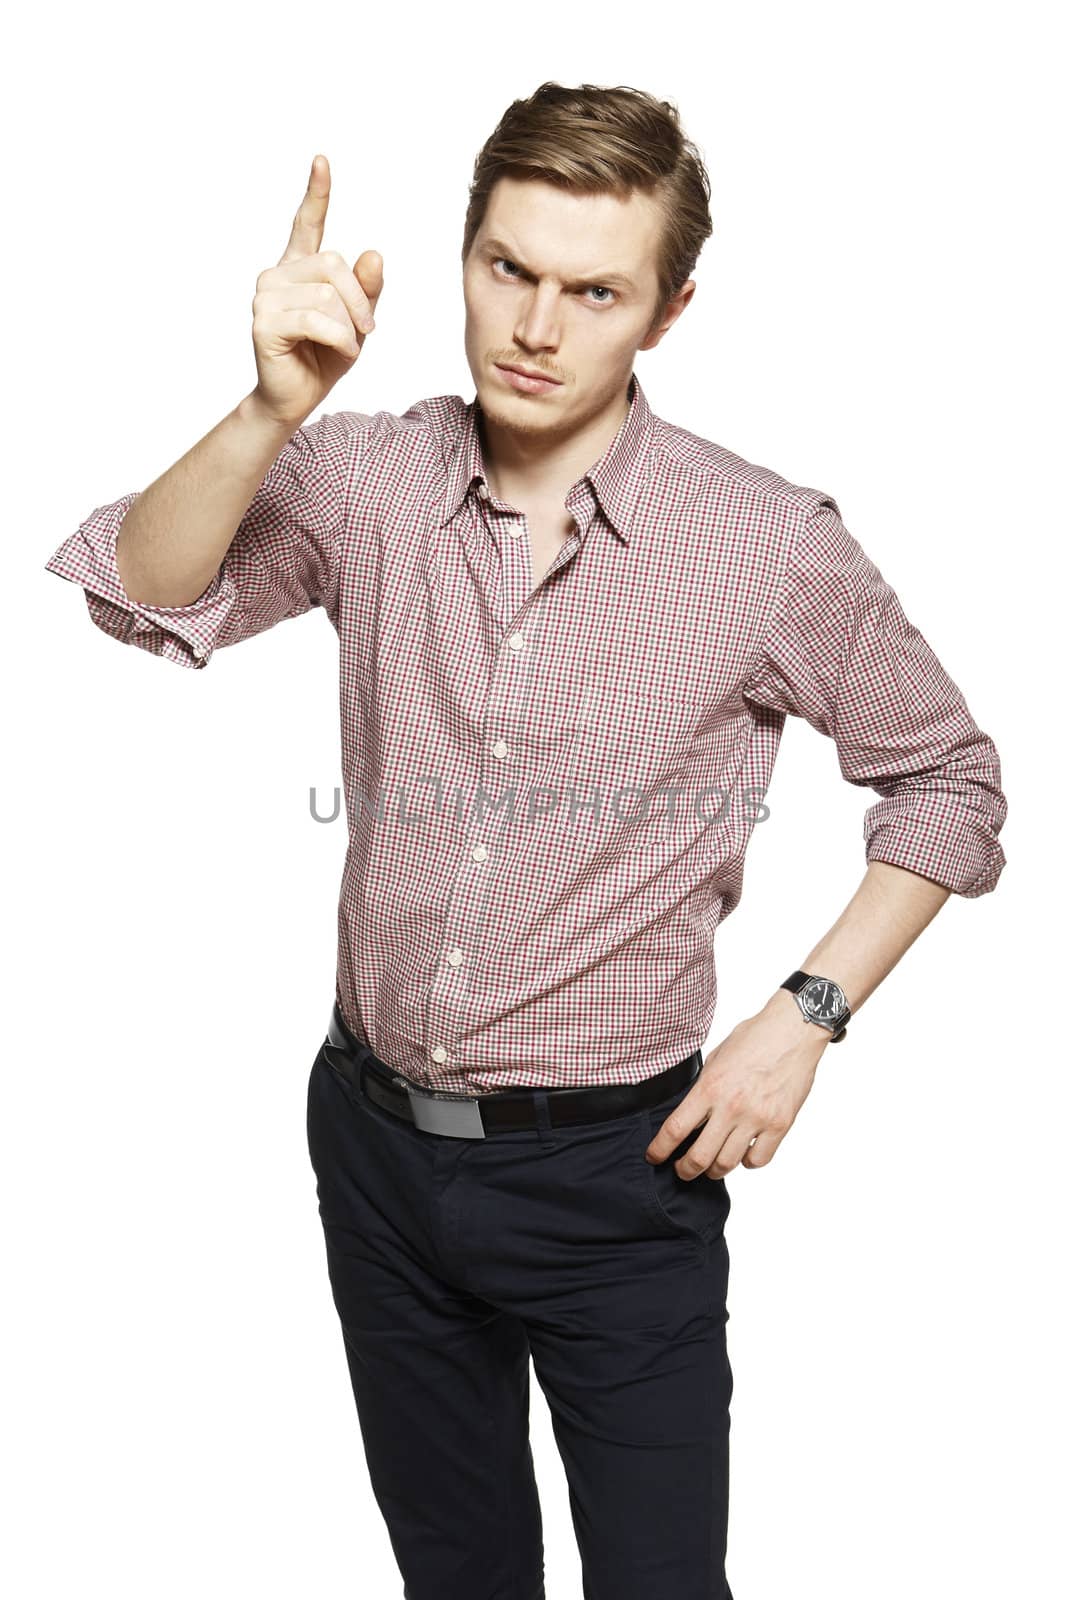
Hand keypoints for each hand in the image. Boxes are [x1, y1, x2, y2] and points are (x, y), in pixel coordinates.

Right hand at [248, 153, 383, 429]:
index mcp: (298, 268)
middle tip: (367, 330)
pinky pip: (317, 320)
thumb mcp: (357, 321)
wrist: (295, 398)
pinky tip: (341, 352)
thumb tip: (373, 253)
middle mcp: (277, 275)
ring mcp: (265, 297)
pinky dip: (340, 339)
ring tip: (348, 346)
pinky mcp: (264, 323)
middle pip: (333, 264)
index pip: (306, 224)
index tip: (322, 161)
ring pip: (328, 295)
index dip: (316, 193)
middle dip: (359, 299)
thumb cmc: (324, 358)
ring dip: (350, 327)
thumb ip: (367, 289)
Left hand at [644, 990, 829, 1176]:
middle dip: (685, 1170)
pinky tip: (743, 1153)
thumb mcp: (717, 1057)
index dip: (659, 1150)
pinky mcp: (780, 1125)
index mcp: (710, 1087)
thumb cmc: (755, 1038)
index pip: (675, 1129)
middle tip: (682, 1170)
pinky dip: (746, 1162)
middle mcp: (731, 1106)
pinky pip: (757, 1160)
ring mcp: (757, 1118)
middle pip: (699, 1157)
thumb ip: (704, 1087)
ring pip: (727, 1164)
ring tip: (711, 1167)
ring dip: (714, 1171)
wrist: (794, 1030)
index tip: (654, 1157)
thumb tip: (690, 1112)